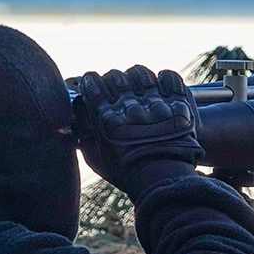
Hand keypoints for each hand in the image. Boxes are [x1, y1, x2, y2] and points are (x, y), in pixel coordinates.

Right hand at [73, 65, 202, 195]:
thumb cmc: (126, 172)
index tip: (92, 81)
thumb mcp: (95, 156)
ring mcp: (156, 103)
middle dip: (113, 79)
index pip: (93, 85)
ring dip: (137, 75)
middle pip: (116, 76)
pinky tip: (160, 83)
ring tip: (138, 84)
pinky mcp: (177, 104)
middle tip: (115, 86)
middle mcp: (131, 107)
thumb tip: (76, 115)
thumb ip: (82, 134)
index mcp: (108, 119)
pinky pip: (170, 78)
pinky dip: (165, 77)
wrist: (164, 180)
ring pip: (142, 73)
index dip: (90, 81)